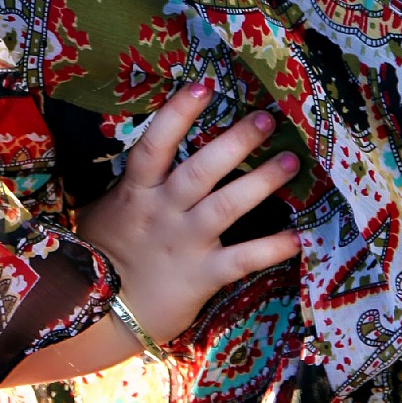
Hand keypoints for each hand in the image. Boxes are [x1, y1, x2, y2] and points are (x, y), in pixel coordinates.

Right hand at [74, 79, 301, 351]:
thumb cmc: (103, 255)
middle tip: (267, 118)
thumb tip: (152, 148)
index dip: (177, 114)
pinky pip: (242, 259)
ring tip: (292, 163)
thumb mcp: (105, 210)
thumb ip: (130, 184)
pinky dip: (272, 248)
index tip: (203, 86)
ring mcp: (185, 243)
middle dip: (236, 143)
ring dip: (261, 182)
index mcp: (136, 192)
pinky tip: (300, 236)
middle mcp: (163, 212)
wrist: (101, 316)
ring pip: (226, 206)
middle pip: (201, 170)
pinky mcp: (202, 276)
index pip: (155, 145)